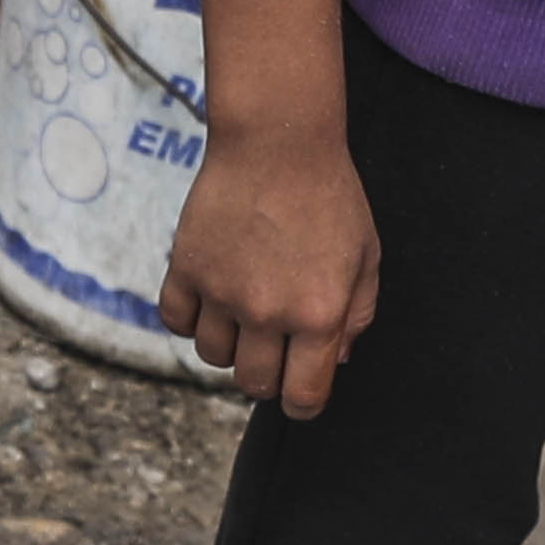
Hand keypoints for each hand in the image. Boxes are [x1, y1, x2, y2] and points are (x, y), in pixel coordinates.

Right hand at [160, 128, 381, 414]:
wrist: (278, 141)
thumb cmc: (330, 197)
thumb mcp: (367, 257)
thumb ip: (357, 315)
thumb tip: (336, 359)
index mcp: (318, 314)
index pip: (302, 396)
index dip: (304, 403)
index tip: (302, 392)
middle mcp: (267, 311)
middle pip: (253, 384)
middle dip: (268, 375)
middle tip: (275, 348)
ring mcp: (221, 291)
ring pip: (213, 356)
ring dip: (230, 345)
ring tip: (244, 314)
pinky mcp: (186, 268)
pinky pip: (177, 322)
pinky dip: (192, 318)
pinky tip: (211, 297)